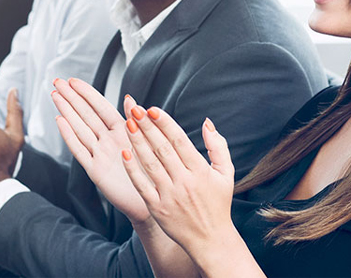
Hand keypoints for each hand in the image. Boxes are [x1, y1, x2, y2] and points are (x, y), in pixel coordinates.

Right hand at [52, 78, 149, 223]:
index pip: (100, 107)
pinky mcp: (95, 171)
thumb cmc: (152, 171)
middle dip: (71, 97)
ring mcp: (99, 154)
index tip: (73, 80)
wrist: (153, 201)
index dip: (86, 93)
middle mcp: (107, 140)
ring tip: (55, 95)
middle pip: (85, 114)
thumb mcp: (146, 141)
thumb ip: (136, 120)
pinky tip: (60, 121)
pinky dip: (69, 136)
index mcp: (122, 131)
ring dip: (67, 111)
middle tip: (56, 81)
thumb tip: (129, 97)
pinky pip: (79, 151)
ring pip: (79, 128)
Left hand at [122, 107, 235, 258]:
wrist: (211, 241)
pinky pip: (142, 186)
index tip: (152, 109)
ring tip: (127, 124)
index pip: (179, 141)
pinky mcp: (157, 208)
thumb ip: (218, 146)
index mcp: (200, 171)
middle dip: (147, 127)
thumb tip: (207, 122)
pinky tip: (124, 153)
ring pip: (150, 164)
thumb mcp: (226, 174)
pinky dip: (132, 170)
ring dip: (137, 142)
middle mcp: (184, 181)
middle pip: (162, 148)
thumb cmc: (218, 204)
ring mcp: (169, 195)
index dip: (165, 123)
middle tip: (134, 109)